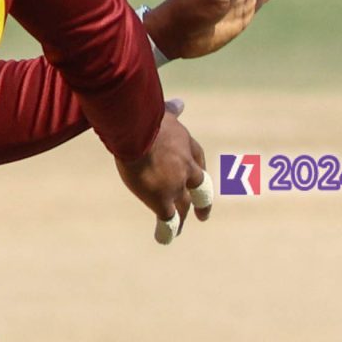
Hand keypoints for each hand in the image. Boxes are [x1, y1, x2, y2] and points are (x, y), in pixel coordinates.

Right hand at [117, 100, 210, 244]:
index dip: (196, 171)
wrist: (138, 131)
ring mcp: (177, 187)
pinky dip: (166, 231)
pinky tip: (165, 239)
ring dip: (181, 218)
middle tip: (203, 215)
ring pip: (183, 206)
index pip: (197, 161)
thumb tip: (180, 102)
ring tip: (179, 229)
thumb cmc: (146, 118)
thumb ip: (172, 111)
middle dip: (201, 202)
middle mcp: (188, 169)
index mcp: (189, 147)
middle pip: (198, 189)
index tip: (195, 178)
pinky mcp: (163, 200)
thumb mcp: (163, 113)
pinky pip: (167, 219)